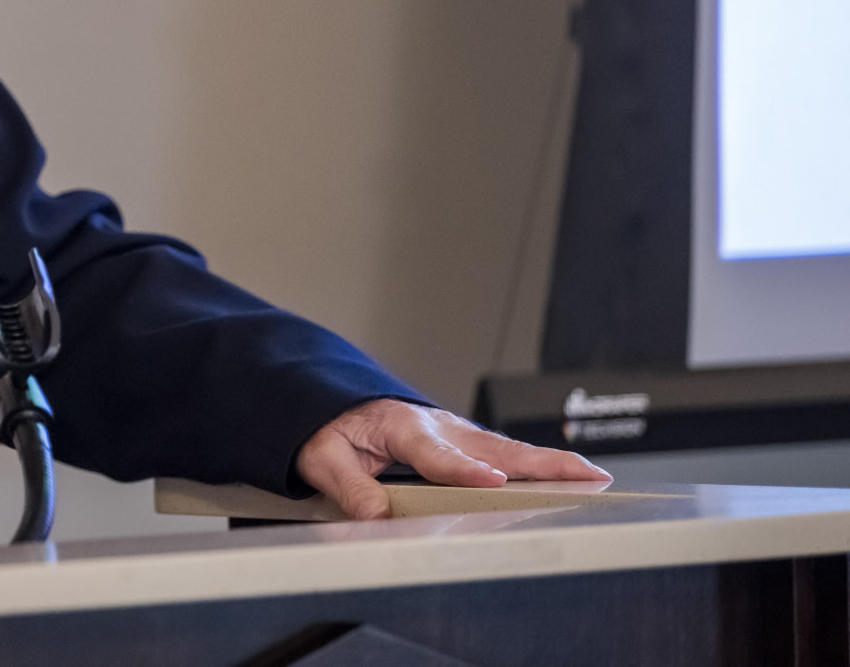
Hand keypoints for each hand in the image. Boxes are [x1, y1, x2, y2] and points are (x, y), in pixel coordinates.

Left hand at [295, 398, 610, 519]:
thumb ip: (350, 488)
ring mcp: (455, 432)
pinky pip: (505, 453)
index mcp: (400, 427)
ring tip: (593, 477)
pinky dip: (539, 463)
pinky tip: (569, 476)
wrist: (333, 400)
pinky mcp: (465, 440)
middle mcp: (436, 426)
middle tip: (583, 474)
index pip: (436, 454)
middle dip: (538, 462)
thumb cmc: (331, 426)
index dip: (464, 469)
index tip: (491, 482)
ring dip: (551, 462)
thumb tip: (378, 518)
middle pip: (493, 449)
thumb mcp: (323, 457)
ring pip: (508, 450)